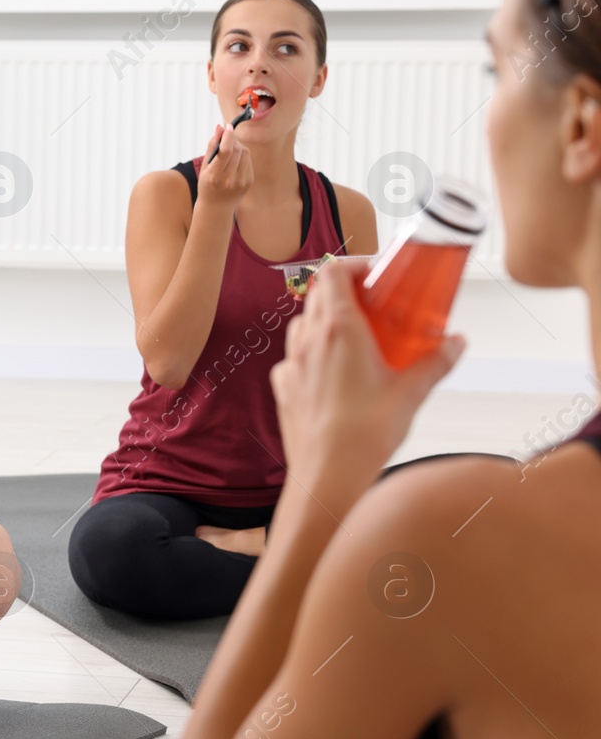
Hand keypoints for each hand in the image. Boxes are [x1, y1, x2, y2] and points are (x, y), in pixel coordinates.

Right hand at [197, 122, 251, 210]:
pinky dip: (243, 156)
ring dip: (239, 146)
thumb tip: (219, 127)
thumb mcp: (204, 168)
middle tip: (227, 135)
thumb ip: (211, 147)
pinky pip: (248, 161)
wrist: (216, 209)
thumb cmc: (207, 185)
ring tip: (231, 147)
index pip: (225, 152)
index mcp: (214, 176)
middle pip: (237, 150)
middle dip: (233, 139)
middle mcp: (229, 180)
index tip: (227, 127)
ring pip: (245, 153)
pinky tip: (235, 160)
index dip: (228, 136)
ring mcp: (241, 182)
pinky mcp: (249, 182)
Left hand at [270, 258, 464, 492]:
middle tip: (374, 305)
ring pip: (303, 325)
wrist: (328, 474)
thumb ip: (437, 362)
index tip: (376, 273)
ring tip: (357, 339)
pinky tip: (335, 374)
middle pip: (318, 294)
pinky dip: (313, 354)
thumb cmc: (365, 434)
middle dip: (345, 291)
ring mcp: (290, 364)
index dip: (353, 264)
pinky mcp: (283, 387)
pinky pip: (295, 358)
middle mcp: (308, 341)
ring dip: (326, 322)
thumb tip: (456, 344)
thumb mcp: (412, 392)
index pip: (333, 272)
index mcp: (339, 330)